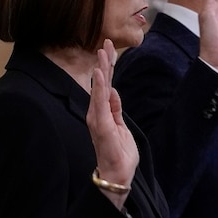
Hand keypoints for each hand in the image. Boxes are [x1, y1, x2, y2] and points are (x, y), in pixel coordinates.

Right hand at [86, 39, 138, 207]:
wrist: (117, 175)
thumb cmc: (119, 153)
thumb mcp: (121, 126)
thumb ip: (115, 108)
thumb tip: (113, 91)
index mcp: (102, 111)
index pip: (106, 84)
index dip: (107, 66)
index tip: (108, 48)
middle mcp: (96, 112)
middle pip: (101, 82)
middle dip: (104, 62)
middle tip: (106, 42)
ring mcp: (97, 118)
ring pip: (99, 88)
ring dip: (102, 69)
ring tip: (103, 52)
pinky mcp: (100, 125)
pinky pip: (99, 103)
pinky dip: (99, 87)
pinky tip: (99, 74)